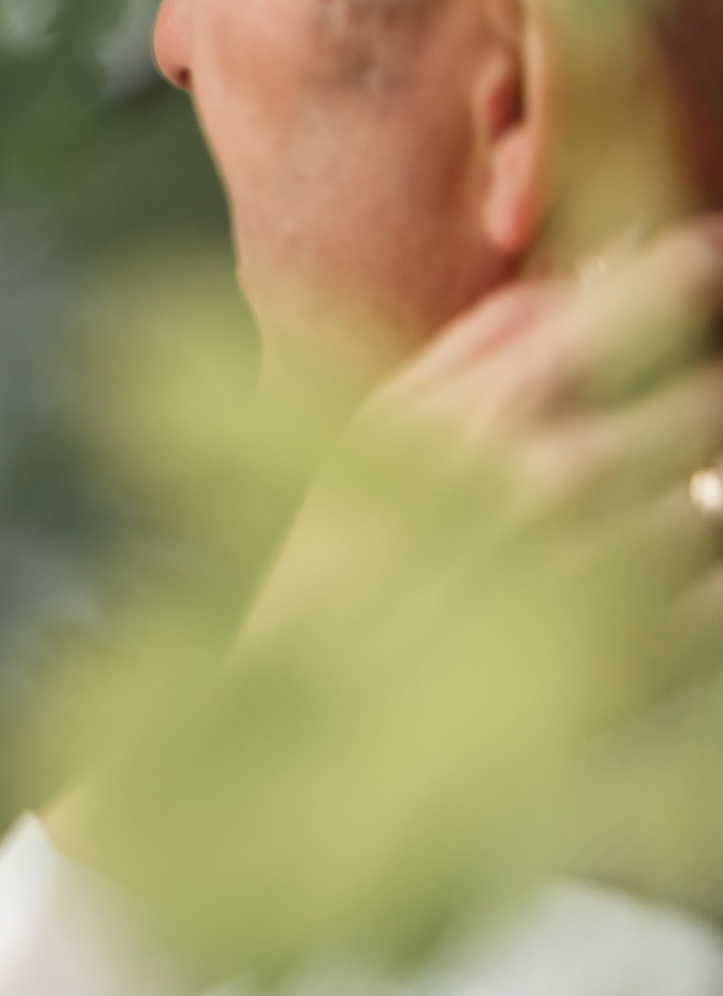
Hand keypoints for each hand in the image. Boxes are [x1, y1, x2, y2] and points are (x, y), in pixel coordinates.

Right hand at [240, 215, 722, 677]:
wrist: (313, 722)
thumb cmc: (334, 567)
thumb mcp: (375, 423)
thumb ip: (484, 340)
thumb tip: (578, 278)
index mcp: (502, 401)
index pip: (674, 290)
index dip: (707, 273)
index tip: (707, 275)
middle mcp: (570, 472)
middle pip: (720, 389)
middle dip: (697, 390)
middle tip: (654, 414)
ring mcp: (615, 567)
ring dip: (696, 492)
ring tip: (626, 512)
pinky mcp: (647, 657)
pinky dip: (702, 575)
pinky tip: (642, 580)